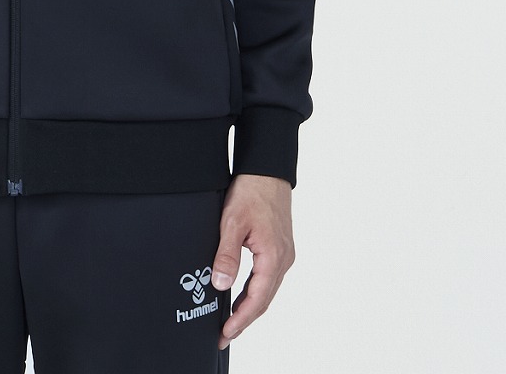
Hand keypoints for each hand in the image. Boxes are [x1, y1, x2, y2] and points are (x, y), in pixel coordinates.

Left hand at [211, 172, 294, 348]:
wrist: (267, 169)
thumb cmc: (252, 191)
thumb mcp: (232, 222)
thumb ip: (227, 255)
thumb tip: (221, 285)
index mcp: (273, 256)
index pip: (257, 299)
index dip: (241, 320)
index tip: (225, 333)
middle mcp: (283, 259)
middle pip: (264, 300)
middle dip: (245, 319)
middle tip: (224, 334)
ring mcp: (284, 253)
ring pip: (267, 290)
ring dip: (250, 306)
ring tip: (231, 321)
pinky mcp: (280, 247)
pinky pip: (268, 277)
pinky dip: (255, 290)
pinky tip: (242, 295)